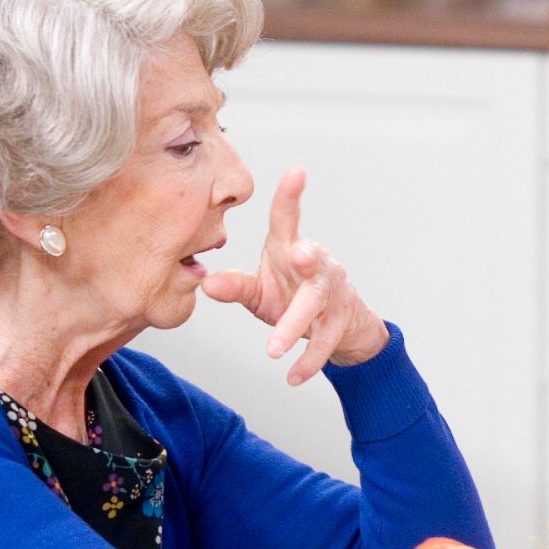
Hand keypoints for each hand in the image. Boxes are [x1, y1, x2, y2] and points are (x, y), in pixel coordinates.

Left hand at [202, 168, 389, 385]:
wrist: (342, 329)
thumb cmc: (294, 298)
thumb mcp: (260, 291)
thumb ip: (235, 287)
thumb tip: (205, 283)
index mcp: (291, 249)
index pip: (289, 219)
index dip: (291, 196)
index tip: (296, 172)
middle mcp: (316, 263)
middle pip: (310, 259)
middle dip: (307, 255)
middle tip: (297, 254)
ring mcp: (333, 291)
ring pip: (316, 306)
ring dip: (295, 327)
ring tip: (274, 349)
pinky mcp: (343, 320)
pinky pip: (326, 340)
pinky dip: (309, 360)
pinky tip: (293, 376)